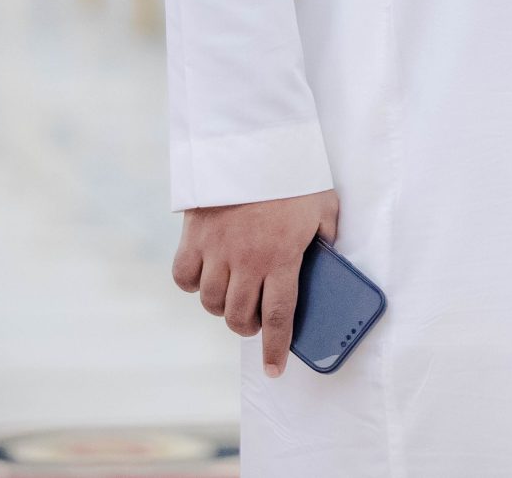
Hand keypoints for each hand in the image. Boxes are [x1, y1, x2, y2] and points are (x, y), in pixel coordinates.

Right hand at [172, 188, 339, 378]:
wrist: (252, 141)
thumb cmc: (293, 174)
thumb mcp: (324, 206)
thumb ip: (325, 239)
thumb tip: (327, 262)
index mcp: (282, 257)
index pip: (277, 317)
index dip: (274, 349)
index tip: (274, 370)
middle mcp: (246, 260)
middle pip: (238, 317)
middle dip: (248, 327)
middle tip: (255, 319)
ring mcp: (216, 250)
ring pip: (210, 303)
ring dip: (222, 308)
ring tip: (233, 296)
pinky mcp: (193, 237)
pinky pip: (184, 278)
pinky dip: (192, 285)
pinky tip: (206, 276)